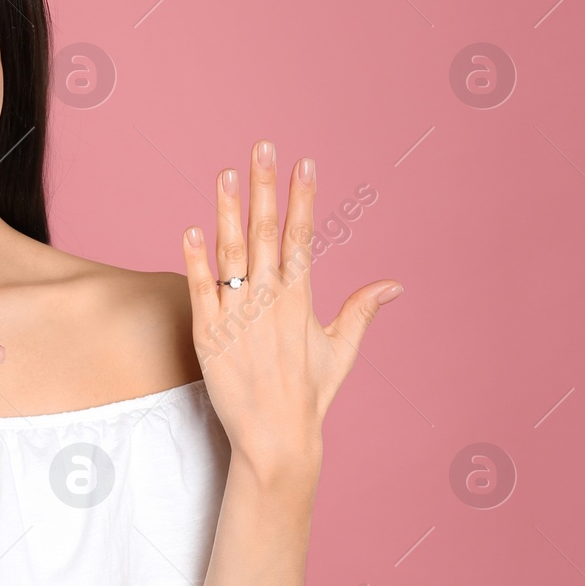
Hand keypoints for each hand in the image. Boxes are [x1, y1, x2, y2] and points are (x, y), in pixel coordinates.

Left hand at [180, 140, 402, 484]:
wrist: (275, 439)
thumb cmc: (310, 395)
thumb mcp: (341, 350)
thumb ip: (361, 311)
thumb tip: (394, 284)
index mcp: (301, 301)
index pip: (302, 237)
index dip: (302, 198)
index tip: (304, 162)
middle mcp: (269, 303)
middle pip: (266, 233)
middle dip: (265, 187)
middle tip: (262, 146)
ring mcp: (236, 317)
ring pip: (230, 254)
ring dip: (226, 211)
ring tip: (224, 174)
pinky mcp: (208, 335)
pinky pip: (199, 290)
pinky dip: (195, 261)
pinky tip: (190, 230)